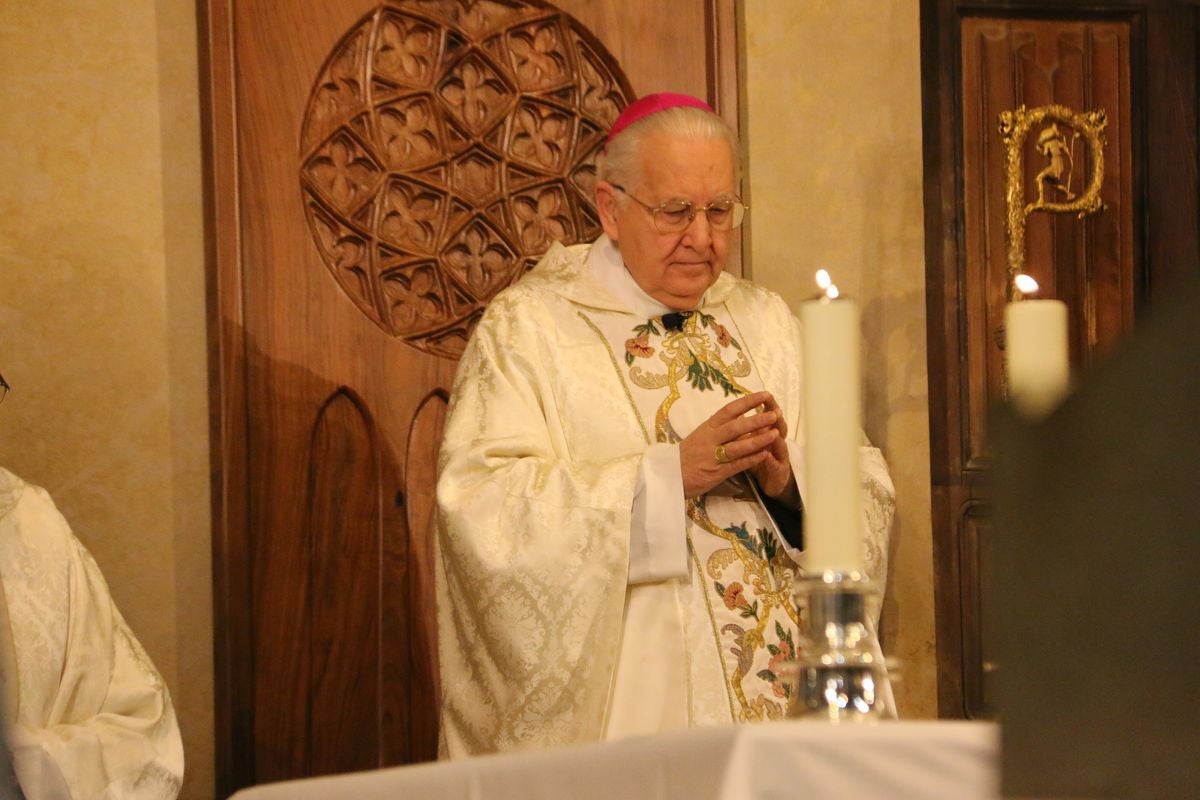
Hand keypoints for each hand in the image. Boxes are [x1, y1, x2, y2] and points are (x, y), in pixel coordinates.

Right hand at [679, 391, 793, 498]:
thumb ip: (718, 428)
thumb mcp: (700, 435)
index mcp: (707, 427)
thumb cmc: (686, 455)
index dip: (747, 402)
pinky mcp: (716, 473)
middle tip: (774, 414)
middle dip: (756, 420)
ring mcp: (713, 456)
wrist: (669, 476)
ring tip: (775, 434)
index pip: (729, 410)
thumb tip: (739, 415)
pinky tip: (765, 454)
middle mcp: (710, 439)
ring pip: (738, 446)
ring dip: (757, 440)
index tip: (764, 395)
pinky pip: (736, 465)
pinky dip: (751, 460)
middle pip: (736, 427)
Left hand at [746, 393, 796, 501]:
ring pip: (779, 445)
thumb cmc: (759, 458)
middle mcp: (775, 441)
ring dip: (776, 439)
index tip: (764, 394)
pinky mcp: (779, 471)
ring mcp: (779, 456)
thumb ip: (747, 428)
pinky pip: (775, 466)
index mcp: (767, 431)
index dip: (768, 405)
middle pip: (778, 426)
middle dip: (775, 418)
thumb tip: (738, 410)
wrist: (770, 482)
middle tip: (773, 410)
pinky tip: (768, 457)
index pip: (769, 415)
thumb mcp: (750, 441)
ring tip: (773, 433)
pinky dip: (771, 462)